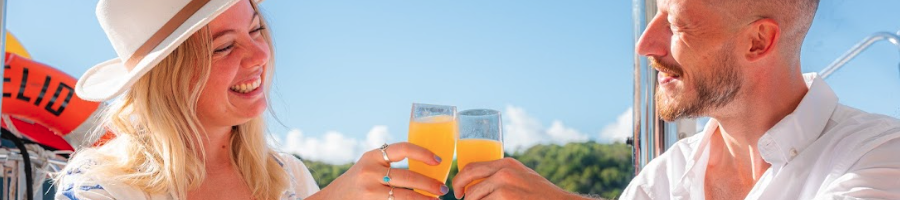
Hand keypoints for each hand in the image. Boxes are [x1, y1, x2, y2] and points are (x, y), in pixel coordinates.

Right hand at [308, 142, 448, 199]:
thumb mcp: (368, 166)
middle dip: (430, 185)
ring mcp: (369, 191)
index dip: (423, 153)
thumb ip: (387, 163)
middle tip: (442, 189)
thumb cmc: (357, 182)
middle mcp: (370, 172)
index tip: (439, 160)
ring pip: (405, 196)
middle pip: (409, 177)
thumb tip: (424, 167)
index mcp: (372, 156)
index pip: (403, 148)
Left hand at [452, 158, 587, 199]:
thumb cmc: (540, 195)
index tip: (460, 189)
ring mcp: (504, 184)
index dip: (460, 178)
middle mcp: (504, 170)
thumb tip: (478, 184)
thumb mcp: (521, 178)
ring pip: (473, 196)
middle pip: (468, 176)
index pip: (473, 166)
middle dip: (459, 189)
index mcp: (506, 163)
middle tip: (460, 198)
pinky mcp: (505, 197)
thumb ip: (502, 176)